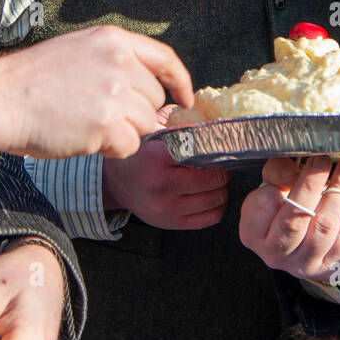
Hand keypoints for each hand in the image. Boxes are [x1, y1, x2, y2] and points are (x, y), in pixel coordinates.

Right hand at [0, 25, 193, 158]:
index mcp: (112, 40)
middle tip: (99, 115)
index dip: (180, 81)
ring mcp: (115, 92)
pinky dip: (111, 150)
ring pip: (145, 124)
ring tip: (86, 124)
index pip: (164, 58)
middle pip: (154, 98)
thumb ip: (115, 64)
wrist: (0, 100)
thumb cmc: (31, 81)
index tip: (186, 99)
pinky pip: (129, 146)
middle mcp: (119, 62)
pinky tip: (84, 138)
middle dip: (135, 113)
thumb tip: (148, 95)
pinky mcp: (107, 123)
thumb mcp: (78, 51)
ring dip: (122, 132)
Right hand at [103, 107, 230, 228]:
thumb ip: (179, 119)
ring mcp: (167, 208)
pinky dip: (218, 205)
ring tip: (217, 177)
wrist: (115, 183)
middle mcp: (161, 185)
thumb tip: (210, 116)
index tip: (224, 144)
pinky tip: (210, 194)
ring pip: (216, 199)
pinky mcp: (172, 223)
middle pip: (214, 178)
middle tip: (223, 161)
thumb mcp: (153, 129)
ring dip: (223, 187)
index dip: (218, 148)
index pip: (202, 153)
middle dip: (224, 168)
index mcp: (157, 157)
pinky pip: (210, 217)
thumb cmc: (138, 154)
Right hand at [239, 156, 339, 284]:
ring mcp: (306, 260)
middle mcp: (277, 252)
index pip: (262, 207)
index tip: (295, 162)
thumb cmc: (284, 207)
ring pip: (325, 226)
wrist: (305, 239)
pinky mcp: (333, 259)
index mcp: (254, 233)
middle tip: (323, 157)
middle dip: (311, 184)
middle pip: (295, 219)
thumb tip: (294, 160)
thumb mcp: (271, 188)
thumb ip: (277, 173)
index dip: (279, 184)